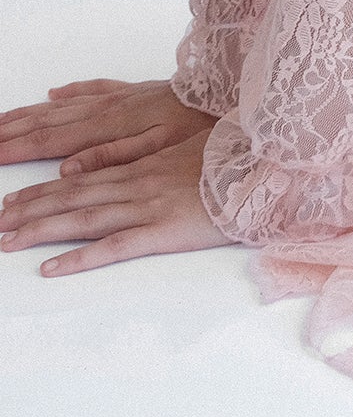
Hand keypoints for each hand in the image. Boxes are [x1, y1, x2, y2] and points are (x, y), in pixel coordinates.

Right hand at [0, 78, 216, 174]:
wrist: (230, 92)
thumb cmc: (201, 125)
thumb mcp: (160, 149)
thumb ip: (112, 157)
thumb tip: (67, 168)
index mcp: (111, 127)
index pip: (52, 142)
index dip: (18, 149)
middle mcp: (110, 109)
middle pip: (49, 123)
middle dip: (13, 133)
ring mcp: (122, 96)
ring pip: (64, 106)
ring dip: (30, 114)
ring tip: (3, 121)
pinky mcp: (136, 91)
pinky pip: (92, 89)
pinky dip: (68, 93)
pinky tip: (54, 93)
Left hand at [0, 128, 229, 274]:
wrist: (263, 171)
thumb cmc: (230, 160)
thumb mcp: (185, 148)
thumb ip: (147, 155)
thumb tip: (114, 165)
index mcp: (141, 165)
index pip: (80, 179)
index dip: (43, 191)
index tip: (13, 200)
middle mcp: (136, 184)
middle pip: (73, 198)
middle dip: (30, 209)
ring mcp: (147, 207)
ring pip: (84, 219)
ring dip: (42, 229)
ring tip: (9, 240)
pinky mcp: (162, 231)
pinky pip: (113, 247)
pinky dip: (80, 258)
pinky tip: (53, 267)